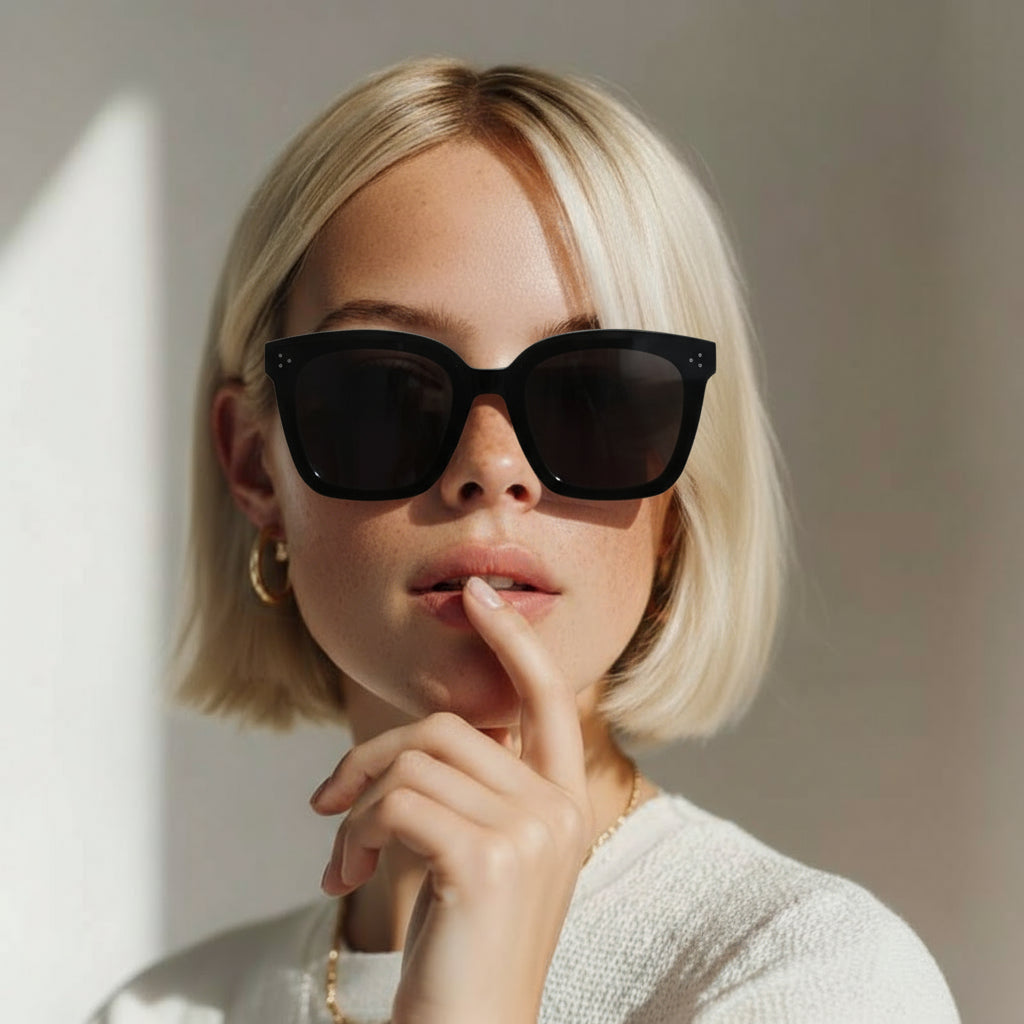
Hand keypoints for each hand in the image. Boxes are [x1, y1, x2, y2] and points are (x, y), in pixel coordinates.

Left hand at [310, 575, 594, 1023]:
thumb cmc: (464, 948)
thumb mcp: (484, 854)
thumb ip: (475, 788)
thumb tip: (416, 738)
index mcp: (566, 802)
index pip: (550, 697)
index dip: (514, 640)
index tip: (477, 595)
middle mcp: (559, 810)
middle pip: (446, 728)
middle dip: (371, 758)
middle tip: (327, 805)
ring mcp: (530, 832)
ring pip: (414, 761)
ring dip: (357, 805)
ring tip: (343, 857)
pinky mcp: (485, 858)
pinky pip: (395, 802)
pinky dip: (355, 832)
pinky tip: (348, 876)